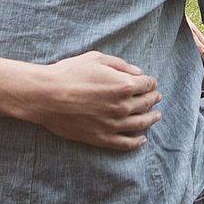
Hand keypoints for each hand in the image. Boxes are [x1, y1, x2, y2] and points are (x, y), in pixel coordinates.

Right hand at [28, 52, 160, 150]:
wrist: (46, 96)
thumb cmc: (69, 73)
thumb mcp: (97, 59)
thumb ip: (121, 65)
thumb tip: (138, 72)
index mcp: (124, 85)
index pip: (146, 85)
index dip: (151, 82)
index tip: (152, 82)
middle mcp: (122, 106)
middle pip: (146, 104)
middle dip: (153, 99)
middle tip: (157, 97)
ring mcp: (113, 124)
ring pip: (140, 124)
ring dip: (151, 119)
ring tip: (156, 116)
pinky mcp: (101, 138)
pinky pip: (125, 143)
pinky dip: (136, 142)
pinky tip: (142, 139)